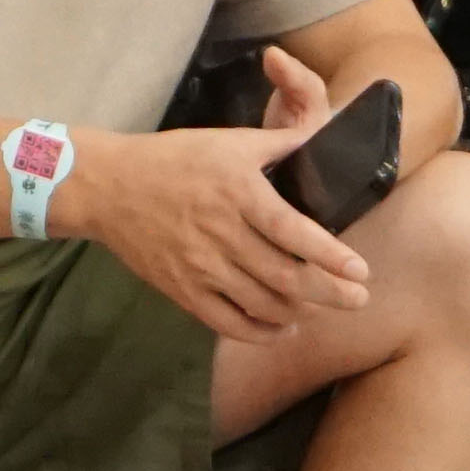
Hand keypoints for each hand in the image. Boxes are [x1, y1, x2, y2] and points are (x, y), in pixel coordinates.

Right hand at [83, 79, 379, 341]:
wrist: (108, 187)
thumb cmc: (174, 159)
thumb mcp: (228, 141)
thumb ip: (278, 145)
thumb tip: (323, 138)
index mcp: (237, 193)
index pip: (292, 230)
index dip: (329, 254)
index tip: (360, 270)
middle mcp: (221, 233)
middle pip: (285, 276)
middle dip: (329, 293)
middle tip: (358, 300)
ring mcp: (200, 267)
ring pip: (262, 304)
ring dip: (299, 312)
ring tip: (322, 308)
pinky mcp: (183, 290)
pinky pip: (228, 323)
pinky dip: (261, 332)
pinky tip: (283, 327)